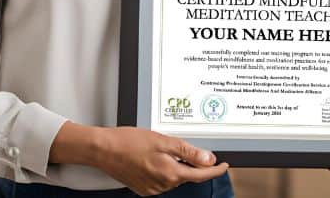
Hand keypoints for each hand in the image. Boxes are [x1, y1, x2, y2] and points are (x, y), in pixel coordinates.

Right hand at [95, 126, 228, 195]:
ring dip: (176, 165)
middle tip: (187, 147)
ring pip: (174, 177)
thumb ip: (187, 151)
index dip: (215, 170)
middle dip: (191, 163)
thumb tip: (208, 159)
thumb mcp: (162, 140)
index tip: (225, 165)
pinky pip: (161, 180)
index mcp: (170, 173)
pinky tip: (153, 158)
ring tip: (161, 148)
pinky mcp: (144, 189)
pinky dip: (163, 170)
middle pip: (187, 175)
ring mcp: (153, 189)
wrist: (104, 150)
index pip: (201, 175)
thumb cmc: (129, 141)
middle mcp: (163, 185)